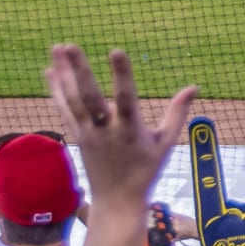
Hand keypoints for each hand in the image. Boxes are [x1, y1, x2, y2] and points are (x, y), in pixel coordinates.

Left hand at [45, 45, 198, 200]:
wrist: (117, 199)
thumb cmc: (146, 170)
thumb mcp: (166, 142)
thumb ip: (177, 112)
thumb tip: (193, 87)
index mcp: (130, 130)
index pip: (125, 98)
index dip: (121, 74)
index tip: (117, 50)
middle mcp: (105, 130)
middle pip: (88, 97)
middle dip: (79, 70)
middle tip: (68, 46)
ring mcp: (87, 133)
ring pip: (72, 100)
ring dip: (64, 73)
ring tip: (57, 48)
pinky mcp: (77, 136)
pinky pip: (64, 109)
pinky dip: (57, 90)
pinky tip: (51, 72)